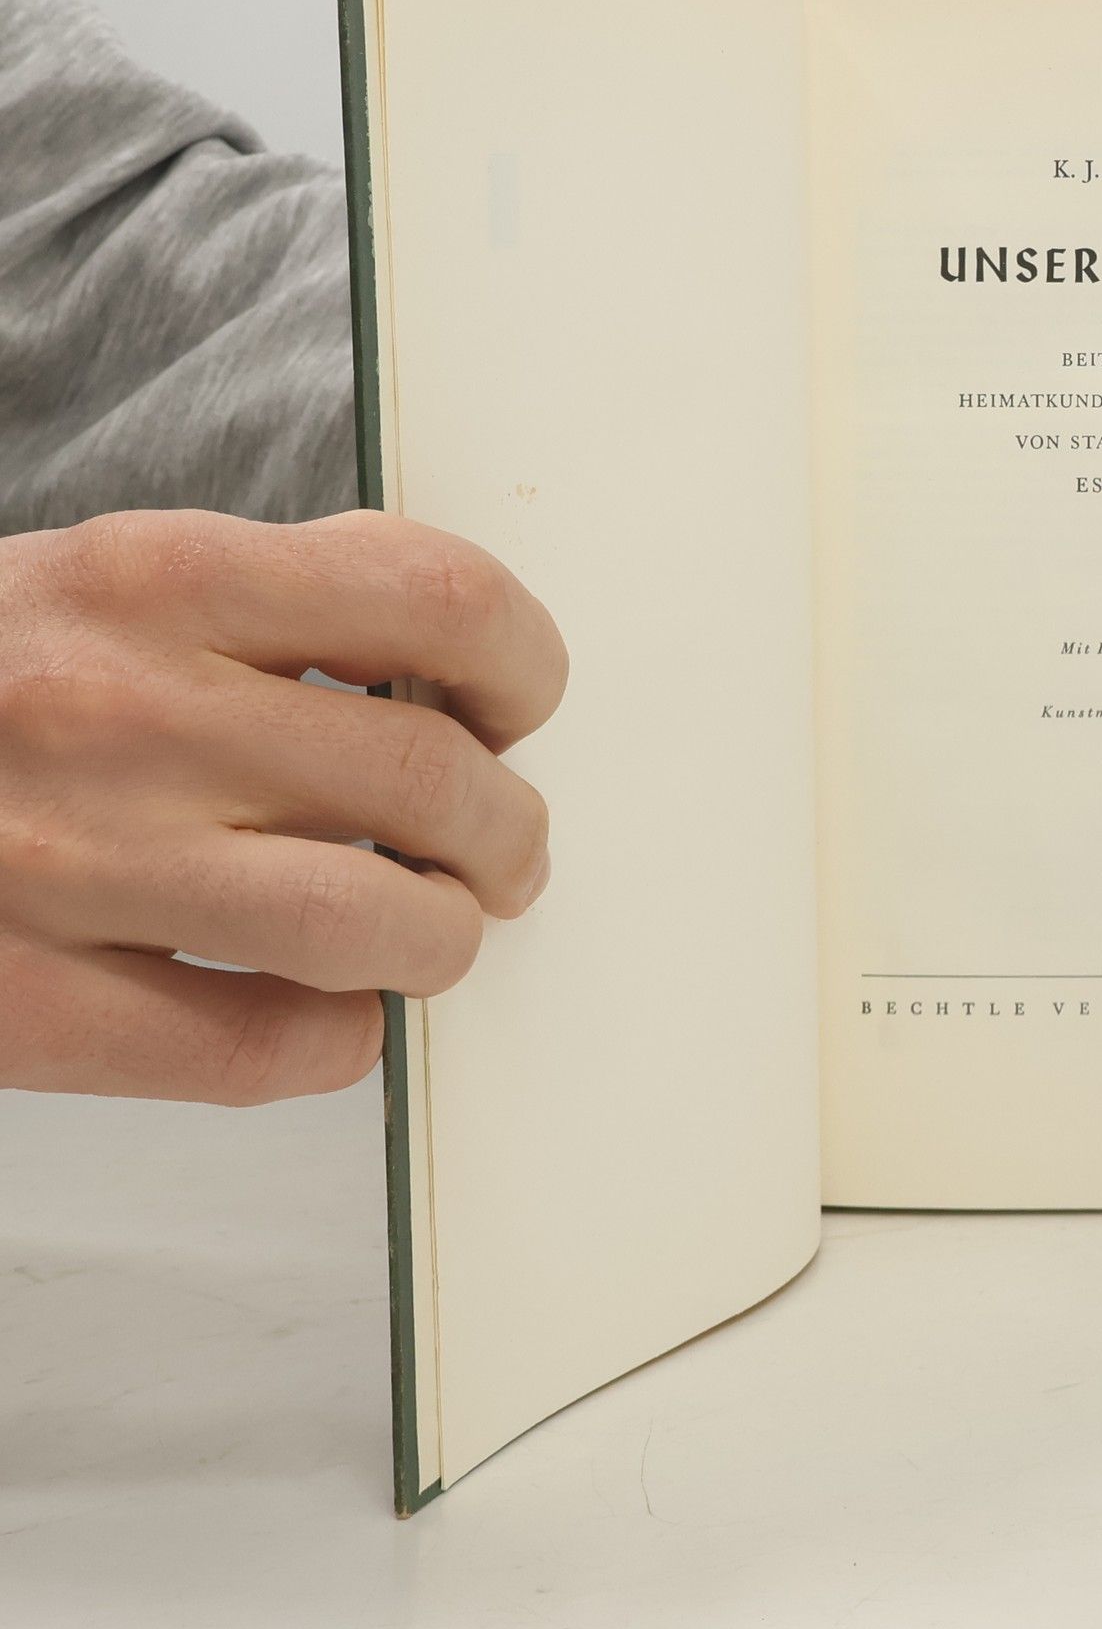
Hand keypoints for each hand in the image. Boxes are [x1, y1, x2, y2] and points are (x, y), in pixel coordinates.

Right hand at [0, 509, 565, 1102]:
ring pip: (374, 929)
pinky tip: (328, 1010)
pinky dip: (340, 1041)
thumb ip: (283, 600)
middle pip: (432, 781)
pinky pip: (267, 1051)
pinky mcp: (27, 1005)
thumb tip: (473, 663)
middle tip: (506, 851)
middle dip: (510, 832)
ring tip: (432, 928)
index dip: (525, 666)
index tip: (519, 707)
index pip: (441, 599)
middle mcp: (119, 713)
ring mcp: (68, 866)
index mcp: (153, 576)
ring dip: (444, 939)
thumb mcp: (109, 579)